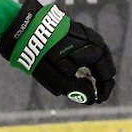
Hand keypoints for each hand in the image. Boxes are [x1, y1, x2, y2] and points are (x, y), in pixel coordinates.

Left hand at [0, 0, 115, 104]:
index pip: (107, 74)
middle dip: (101, 79)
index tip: (98, 101)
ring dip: (94, 69)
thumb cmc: (43, 57)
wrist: (25, 30)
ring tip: (89, 82)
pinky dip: (86, 60)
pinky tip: (79, 66)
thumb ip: (77, 90)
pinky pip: (86, 47)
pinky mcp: (73, 30)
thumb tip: (91, 98)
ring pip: (96, 54)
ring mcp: (83, 32)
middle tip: (96, 93)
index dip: (104, 90)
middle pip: (104, 63)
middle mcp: (93, 39)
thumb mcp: (60, 80)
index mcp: (95, 51)